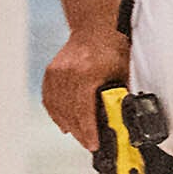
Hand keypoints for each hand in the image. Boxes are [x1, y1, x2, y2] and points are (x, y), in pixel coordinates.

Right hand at [43, 25, 131, 153]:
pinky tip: (64, 123)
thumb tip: (123, 118)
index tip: (92, 144)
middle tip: (88, 143)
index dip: (88, 130)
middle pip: (69, 111)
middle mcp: (68, 72)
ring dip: (68, 124)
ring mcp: (56, 72)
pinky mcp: (50, 72)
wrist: (94, 29)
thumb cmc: (112, 49)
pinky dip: (56, 113)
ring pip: (57, 107)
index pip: (84, 109)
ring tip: (79, 136)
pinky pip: (49, 98)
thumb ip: (120, 95)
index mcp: (87, 73)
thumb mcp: (122, 73)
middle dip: (79, 131)